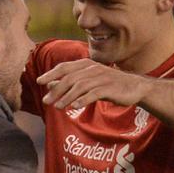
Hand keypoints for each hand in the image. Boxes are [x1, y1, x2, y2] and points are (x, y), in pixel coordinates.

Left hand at [36, 59, 150, 111]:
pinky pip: (93, 94)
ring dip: (67, 97)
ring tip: (57, 107)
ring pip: (80, 86)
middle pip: (70, 78)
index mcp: (86, 65)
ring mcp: (101, 78)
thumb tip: (49, 85)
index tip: (39, 81)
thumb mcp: (88, 81)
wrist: (134, 87)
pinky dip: (83, 100)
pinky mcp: (109, 88)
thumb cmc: (108, 84)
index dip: (51, 73)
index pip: (64, 67)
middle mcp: (92, 69)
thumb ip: (70, 82)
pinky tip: (74, 107)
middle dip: (56, 89)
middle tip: (46, 101)